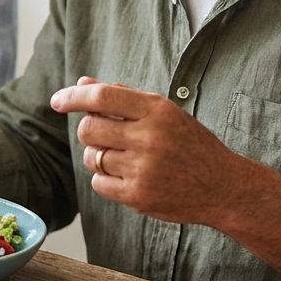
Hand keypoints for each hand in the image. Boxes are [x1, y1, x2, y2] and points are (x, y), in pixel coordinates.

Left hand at [50, 76, 248, 224]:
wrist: (223, 186)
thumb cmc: (190, 144)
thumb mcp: (164, 112)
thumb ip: (122, 96)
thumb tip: (82, 83)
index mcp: (157, 110)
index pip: (101, 97)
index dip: (73, 97)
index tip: (57, 100)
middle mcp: (149, 138)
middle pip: (88, 129)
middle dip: (89, 130)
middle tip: (105, 135)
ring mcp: (143, 169)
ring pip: (91, 157)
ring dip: (97, 156)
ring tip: (122, 157)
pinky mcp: (138, 196)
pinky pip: (98, 183)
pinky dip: (104, 179)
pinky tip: (127, 176)